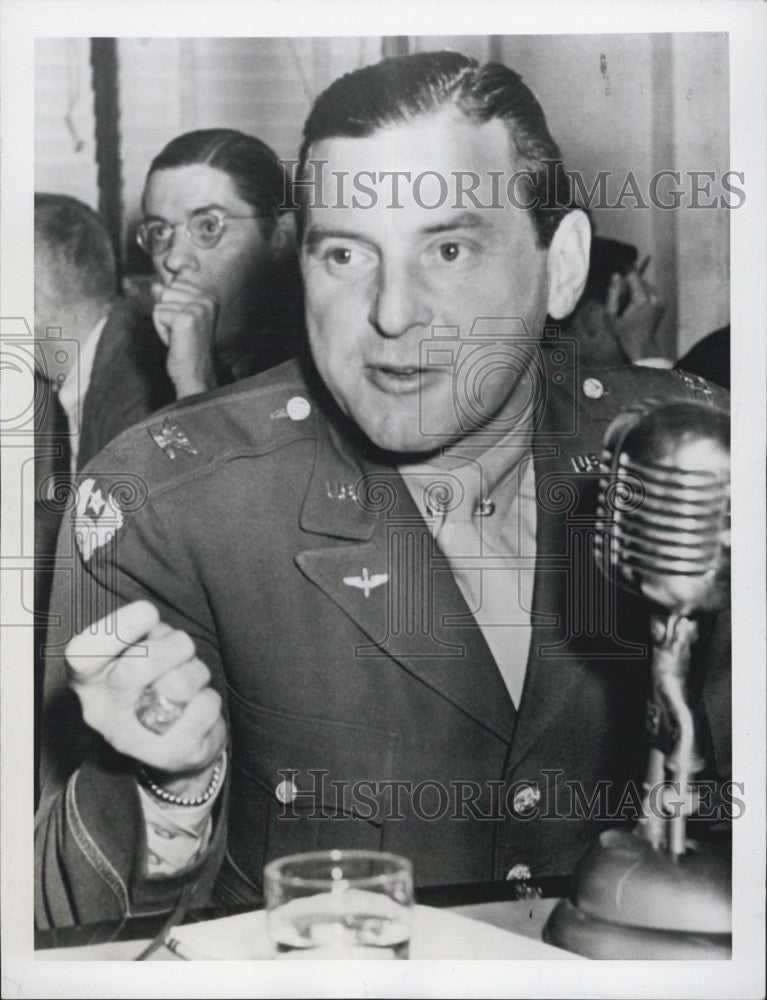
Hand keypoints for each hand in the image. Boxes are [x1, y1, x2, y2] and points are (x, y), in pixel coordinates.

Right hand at [65, 601, 225, 793]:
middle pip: (137, 666)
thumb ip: (140, 634)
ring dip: (196, 672)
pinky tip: (197, 704)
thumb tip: (150, 620)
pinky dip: (209, 698)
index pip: (83, 653)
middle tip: (183, 647)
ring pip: (178, 685)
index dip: (119, 627)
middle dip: (175, 645)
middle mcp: (101, 712)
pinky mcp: (169, 755)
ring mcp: (132, 739)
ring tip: (190, 679)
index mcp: (88, 680)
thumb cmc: (154, 680)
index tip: (149, 611)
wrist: (175, 741)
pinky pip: (203, 708)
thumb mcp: (138, 649)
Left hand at [152, 280, 218, 396]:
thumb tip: (155, 286)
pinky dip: (162, 331)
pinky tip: (176, 342)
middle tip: (182, 334)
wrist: (196, 376)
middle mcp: (207, 300)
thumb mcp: (179, 318)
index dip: (173, 308)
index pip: (174, 285)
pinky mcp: (185, 319)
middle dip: (167, 314)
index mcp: (209, 298)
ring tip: (180, 338)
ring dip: (164, 323)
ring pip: (161, 302)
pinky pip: (158, 314)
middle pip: (167, 291)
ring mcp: (197, 309)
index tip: (186, 327)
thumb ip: (169, 299)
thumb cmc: (188, 350)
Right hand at [605, 269, 666, 363]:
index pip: (633, 276)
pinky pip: (651, 291)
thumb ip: (612, 293)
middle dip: (631, 286)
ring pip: (646, 284)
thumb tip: (615, 275)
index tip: (619, 289)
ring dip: (637, 290)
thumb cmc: (623, 331)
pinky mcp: (663, 302)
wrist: (642, 345)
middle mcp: (653, 297)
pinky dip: (644, 295)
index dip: (624, 280)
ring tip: (631, 306)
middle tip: (624, 301)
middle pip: (640, 279)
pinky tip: (639, 308)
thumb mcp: (611, 314)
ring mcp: (660, 299)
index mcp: (641, 299)